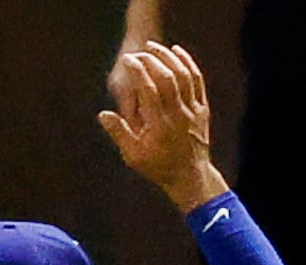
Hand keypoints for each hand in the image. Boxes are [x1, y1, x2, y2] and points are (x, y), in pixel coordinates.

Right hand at [98, 43, 227, 214]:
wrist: (189, 176)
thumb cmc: (158, 167)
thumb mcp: (134, 156)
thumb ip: (119, 133)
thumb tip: (103, 115)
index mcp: (158, 126)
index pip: (148, 91)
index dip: (138, 72)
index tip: (128, 60)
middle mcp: (176, 116)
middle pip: (166, 79)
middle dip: (152, 61)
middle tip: (140, 51)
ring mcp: (191, 111)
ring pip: (182, 76)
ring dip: (169, 58)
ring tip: (155, 47)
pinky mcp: (202, 108)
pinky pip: (196, 80)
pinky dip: (188, 63)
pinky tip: (177, 53)